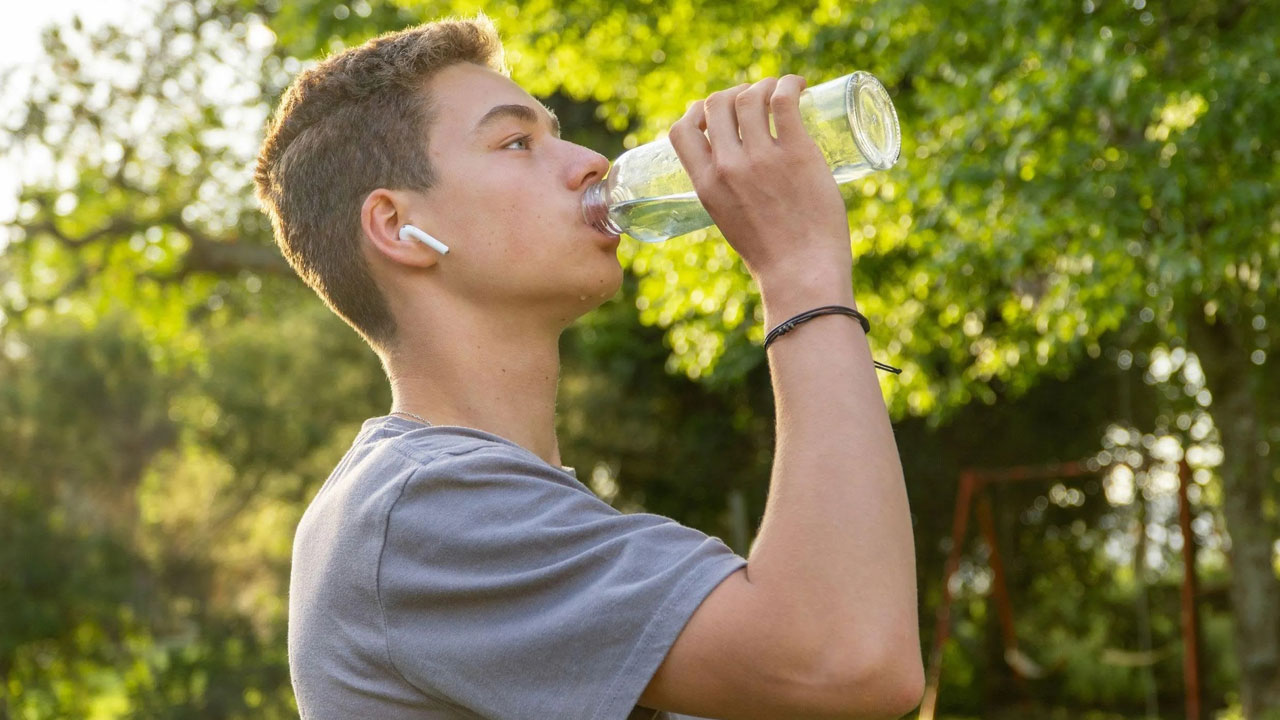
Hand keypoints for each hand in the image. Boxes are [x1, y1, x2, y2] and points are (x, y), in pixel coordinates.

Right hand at [668, 76, 852, 284]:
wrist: (801, 274)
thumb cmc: (773, 257)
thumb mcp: (730, 222)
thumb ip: (729, 195)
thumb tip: (747, 177)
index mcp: (706, 186)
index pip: (681, 131)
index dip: (695, 112)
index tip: (712, 111)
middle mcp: (727, 167)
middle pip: (717, 104)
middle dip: (733, 93)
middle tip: (755, 97)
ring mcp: (761, 158)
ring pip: (750, 96)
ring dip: (764, 84)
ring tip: (779, 89)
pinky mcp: (796, 152)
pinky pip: (784, 100)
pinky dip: (790, 84)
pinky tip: (799, 85)